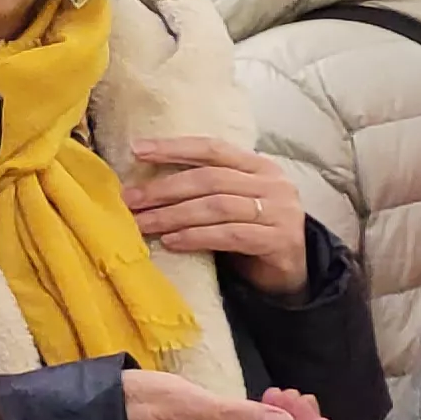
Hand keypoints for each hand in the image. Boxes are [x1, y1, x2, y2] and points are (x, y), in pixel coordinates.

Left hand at [127, 136, 311, 295]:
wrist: (290, 271)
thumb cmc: (250, 231)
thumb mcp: (230, 202)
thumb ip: (202, 188)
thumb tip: (141, 185)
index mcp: (259, 166)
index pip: (212, 148)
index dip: (173, 147)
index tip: (136, 150)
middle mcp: (274, 183)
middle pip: (209, 179)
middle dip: (164, 189)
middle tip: (131, 200)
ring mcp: (281, 211)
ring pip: (216, 207)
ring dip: (173, 215)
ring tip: (143, 223)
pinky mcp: (280, 240)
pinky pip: (230, 235)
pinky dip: (196, 237)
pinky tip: (171, 242)